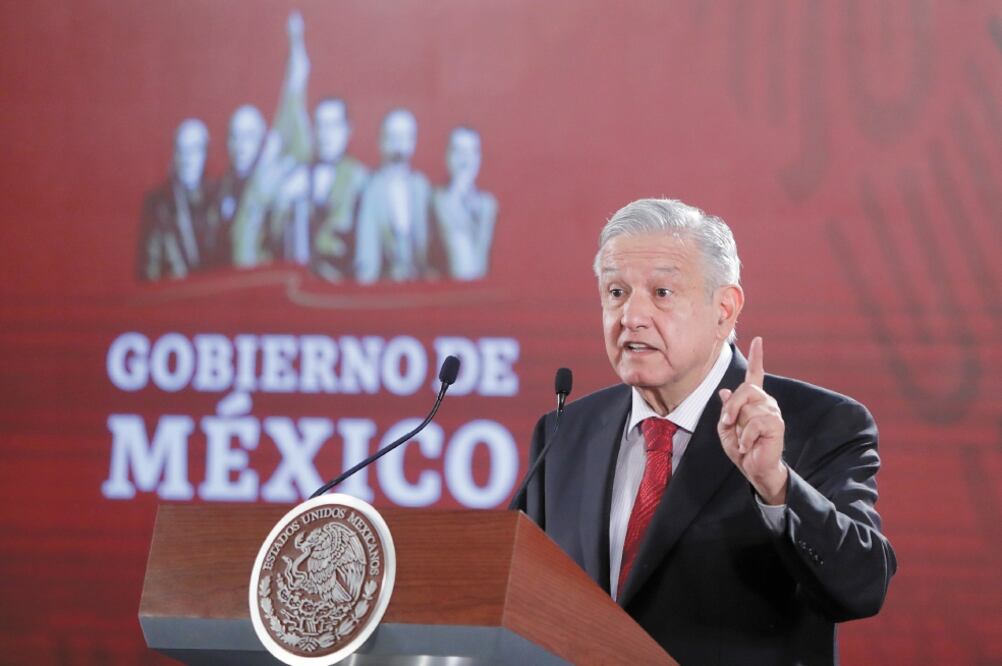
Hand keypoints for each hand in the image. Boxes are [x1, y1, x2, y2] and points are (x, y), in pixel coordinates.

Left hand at [717, 337, 787, 503]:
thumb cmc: (741, 449)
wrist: (754, 469)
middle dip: (732, 408)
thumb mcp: (726, 429)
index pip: (755, 375)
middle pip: (745, 389)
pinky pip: (754, 423)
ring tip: (742, 440)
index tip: (758, 339)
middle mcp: (765, 402)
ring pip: (748, 407)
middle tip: (728, 424)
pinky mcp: (776, 424)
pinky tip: (748, 446)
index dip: (757, 357)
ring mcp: (772, 412)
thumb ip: (727, 410)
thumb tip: (724, 391)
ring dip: (738, 427)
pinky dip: (745, 437)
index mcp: (753, 401)